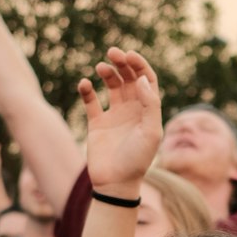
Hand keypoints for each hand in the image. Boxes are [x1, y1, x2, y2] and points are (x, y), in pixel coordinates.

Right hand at [79, 48, 162, 191]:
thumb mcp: (151, 132)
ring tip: (101, 68)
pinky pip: (91, 101)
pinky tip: (85, 84)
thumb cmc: (137, 160)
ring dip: (107, 73)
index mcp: (148, 111)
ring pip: (111, 85)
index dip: (139, 65)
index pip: (147, 80)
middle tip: (113, 53)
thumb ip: (150, 104)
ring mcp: (114, 116)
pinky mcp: (96, 123)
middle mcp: (132, 110)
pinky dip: (87, 90)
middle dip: (122, 63)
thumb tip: (141, 79)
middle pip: (129, 78)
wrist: (115, 184)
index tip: (129, 55)